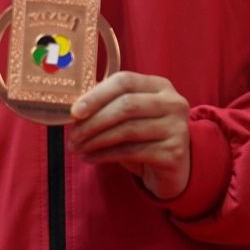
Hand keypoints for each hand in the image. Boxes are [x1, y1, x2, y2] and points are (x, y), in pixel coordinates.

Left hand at [65, 71, 191, 199]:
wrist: (172, 168)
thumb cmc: (144, 136)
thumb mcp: (128, 115)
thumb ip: (108, 105)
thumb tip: (74, 110)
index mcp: (159, 85)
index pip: (124, 81)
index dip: (97, 95)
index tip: (74, 112)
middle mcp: (173, 103)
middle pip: (126, 106)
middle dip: (94, 121)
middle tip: (73, 135)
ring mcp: (177, 128)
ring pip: (127, 130)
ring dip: (96, 140)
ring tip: (77, 148)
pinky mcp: (174, 152)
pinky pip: (132, 151)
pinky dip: (106, 155)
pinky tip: (91, 158)